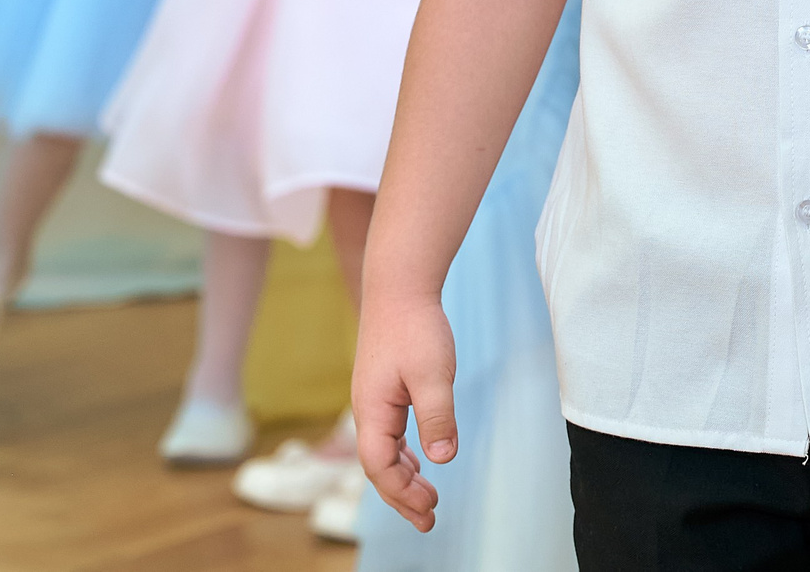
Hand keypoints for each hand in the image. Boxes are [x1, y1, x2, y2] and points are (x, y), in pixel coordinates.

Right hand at [354, 290, 458, 531]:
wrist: (399, 287)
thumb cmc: (415, 327)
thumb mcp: (433, 373)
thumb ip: (437, 416)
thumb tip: (442, 459)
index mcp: (372, 412)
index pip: (379, 467)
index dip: (401, 492)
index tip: (428, 508)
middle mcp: (367, 411)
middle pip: (379, 468)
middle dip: (402, 497)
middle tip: (429, 521)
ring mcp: (374, 402)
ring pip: (384, 453)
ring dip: (404, 479)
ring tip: (427, 501)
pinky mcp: (385, 392)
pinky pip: (390, 437)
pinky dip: (404, 457)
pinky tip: (421, 463)